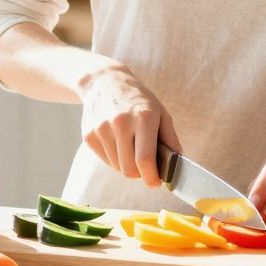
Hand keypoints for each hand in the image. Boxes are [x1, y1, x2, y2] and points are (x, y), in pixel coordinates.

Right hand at [75, 61, 180, 188]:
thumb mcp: (160, 112)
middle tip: (146, 167)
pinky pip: (106, 161)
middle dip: (140, 174)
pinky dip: (114, 159)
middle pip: (129, 169)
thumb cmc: (138, 100)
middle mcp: (121, 122)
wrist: (105, 82)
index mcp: (143, 117)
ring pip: (117, 168)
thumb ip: (170, 139)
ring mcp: (102, 129)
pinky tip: (118, 142)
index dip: (151, 177)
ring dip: (127, 165)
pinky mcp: (88, 135)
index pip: (145, 159)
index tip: (155, 183)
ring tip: (131, 148)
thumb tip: (177, 165)